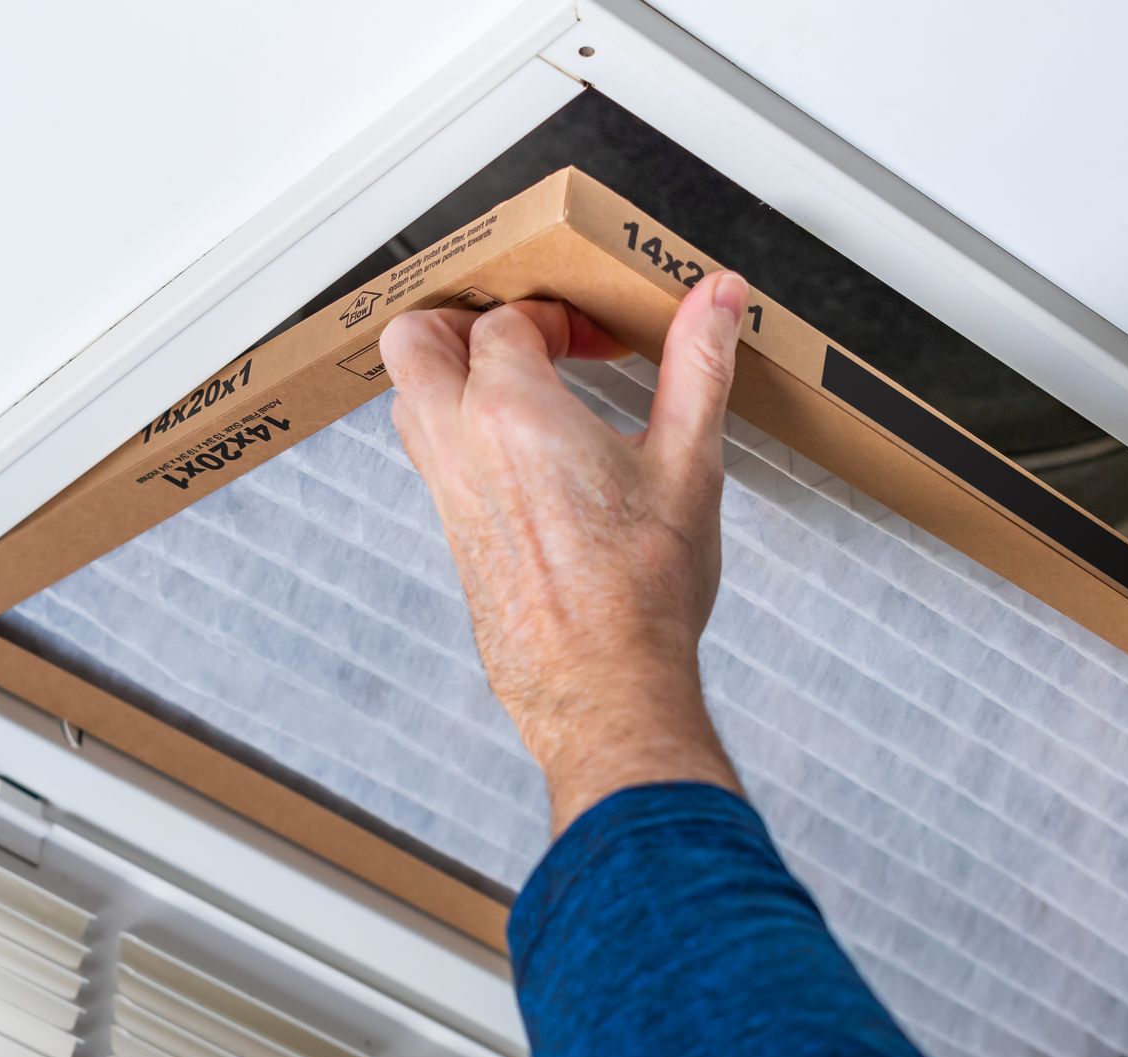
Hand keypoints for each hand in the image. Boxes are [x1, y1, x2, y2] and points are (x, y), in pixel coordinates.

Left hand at [380, 273, 749, 832]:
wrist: (607, 688)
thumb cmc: (641, 595)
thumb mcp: (688, 464)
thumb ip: (698, 366)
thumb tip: (718, 298)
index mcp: (513, 413)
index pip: (506, 321)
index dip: (556, 316)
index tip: (597, 341)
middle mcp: (462, 448)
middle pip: (414, 341)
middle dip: (462, 321)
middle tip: (524, 336)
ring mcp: (448, 496)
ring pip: (410, 401)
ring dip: (451, 377)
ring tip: (521, 388)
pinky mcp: (454, 537)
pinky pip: (431, 459)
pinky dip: (459, 433)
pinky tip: (524, 456)